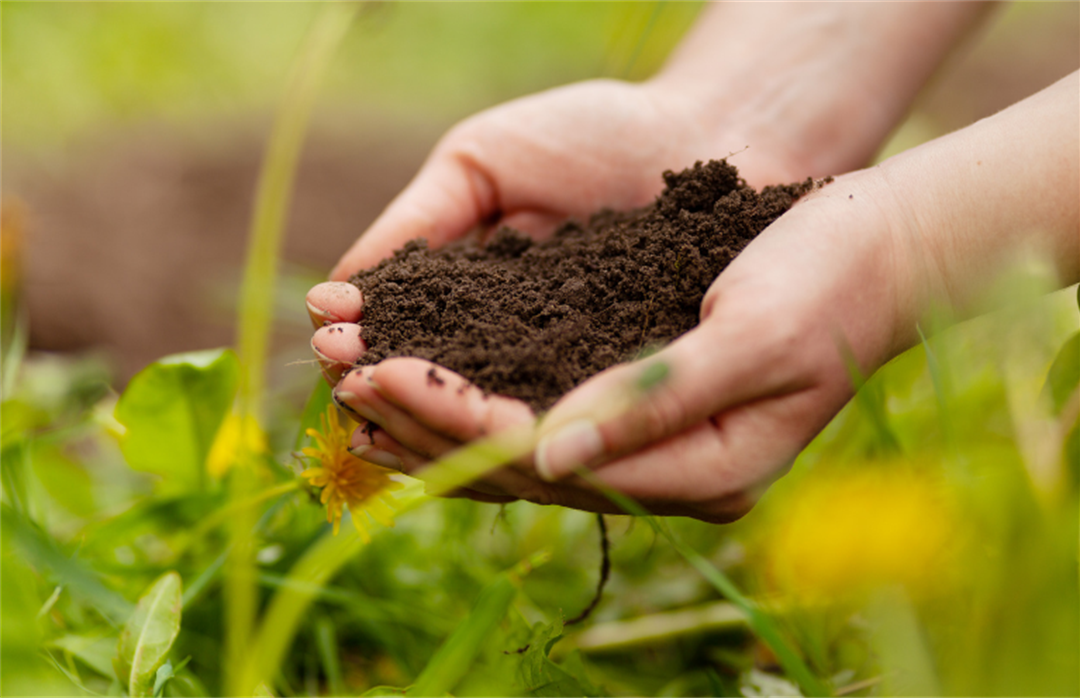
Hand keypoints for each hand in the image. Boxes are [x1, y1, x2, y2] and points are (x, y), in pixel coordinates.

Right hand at [307, 77, 804, 384]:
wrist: (702, 132)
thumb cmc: (591, 135)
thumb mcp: (481, 164)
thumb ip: (414, 224)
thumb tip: (332, 293)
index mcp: (467, 299)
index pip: (399, 340)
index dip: (363, 345)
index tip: (331, 338)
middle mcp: (506, 348)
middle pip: (431, 393)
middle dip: (383, 388)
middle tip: (347, 377)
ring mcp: (559, 375)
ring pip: (484, 421)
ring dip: (427, 420)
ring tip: (381, 401)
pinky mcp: (614, 394)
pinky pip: (557, 421)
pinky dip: (508, 431)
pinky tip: (469, 429)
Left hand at [307, 163, 907, 520]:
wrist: (880, 250)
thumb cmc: (831, 282)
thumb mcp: (753, 336)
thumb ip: (660, 399)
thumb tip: (551, 452)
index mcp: (707, 472)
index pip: (559, 461)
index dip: (463, 423)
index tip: (386, 378)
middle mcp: (674, 473)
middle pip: (527, 467)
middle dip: (432, 427)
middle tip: (344, 385)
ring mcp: (659, 446)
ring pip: (525, 450)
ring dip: (441, 423)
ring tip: (358, 398)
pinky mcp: (646, 408)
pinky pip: (545, 417)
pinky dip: (480, 402)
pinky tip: (427, 386)